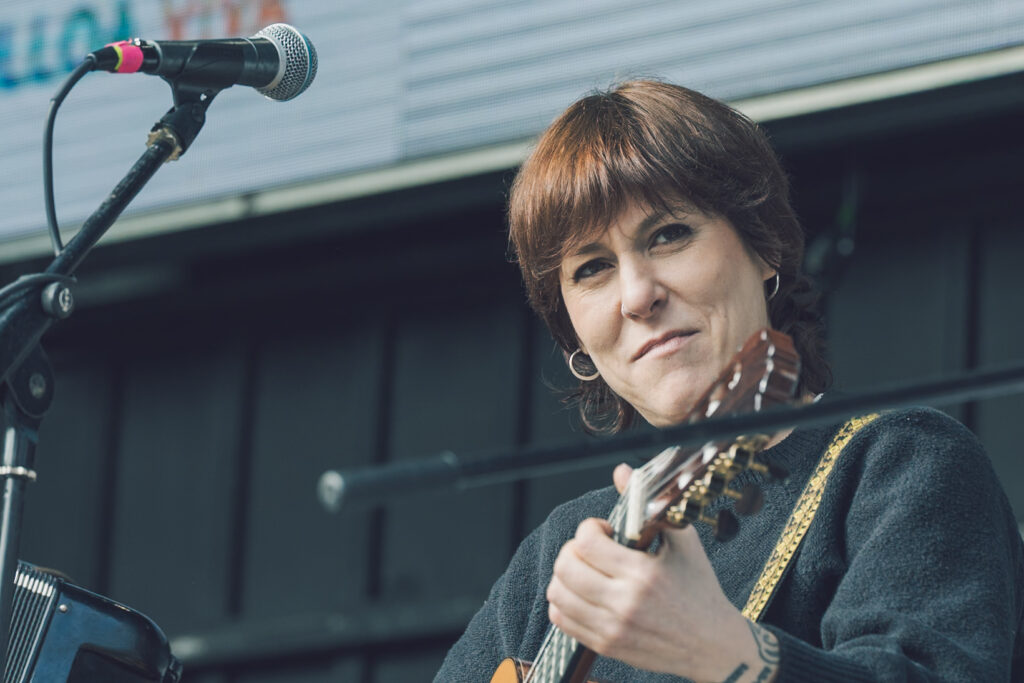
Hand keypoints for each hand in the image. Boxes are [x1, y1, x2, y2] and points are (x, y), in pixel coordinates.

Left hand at [545, 464, 778, 682]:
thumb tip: (622, 471)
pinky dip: (564, 601)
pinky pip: (561, 620)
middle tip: (592, 549)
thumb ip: (648, 504)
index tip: (604, 530)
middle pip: (565, 567)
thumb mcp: (683, 542)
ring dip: (566, 574)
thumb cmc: (699, 590)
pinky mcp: (606, 645)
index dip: (589, 528)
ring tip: (587, 570)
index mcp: (643, 574)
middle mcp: (624, 603)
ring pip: (557, 593)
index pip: (586, 542)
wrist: (712, 645)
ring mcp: (612, 628)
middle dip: (573, 549)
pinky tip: (584, 592)